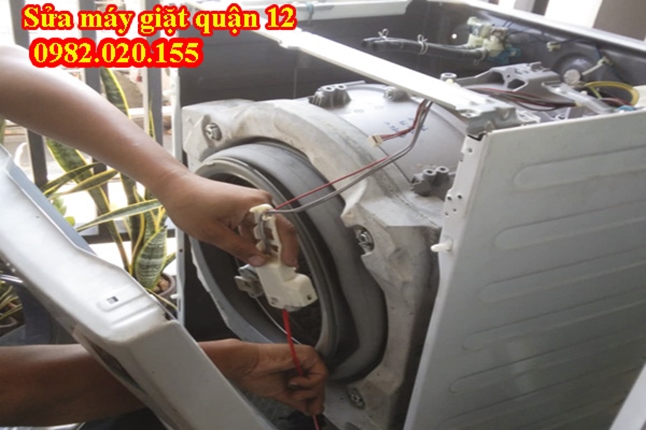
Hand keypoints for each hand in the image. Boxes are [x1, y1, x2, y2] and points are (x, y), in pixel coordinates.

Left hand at [154, 172, 297, 266]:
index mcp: (254, 204)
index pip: (282, 228)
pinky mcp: (245, 207)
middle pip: (278, 230)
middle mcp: (258, 200)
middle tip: (277, 271)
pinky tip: (252, 254)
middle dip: (278, 251)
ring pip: (267, 230)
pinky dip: (255, 241)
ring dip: (266, 248)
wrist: (177, 188)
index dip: (289, 249)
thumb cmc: (190, 203)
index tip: (288, 266)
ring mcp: (252, 203)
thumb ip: (239, 249)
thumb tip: (259, 261)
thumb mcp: (214, 234)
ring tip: (264, 266)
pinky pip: (257, 226)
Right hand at [202, 339, 326, 415]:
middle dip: (314, 398)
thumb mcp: (282, 394)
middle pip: (321, 383)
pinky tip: (293, 382)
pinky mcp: (307, 354)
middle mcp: (303, 362)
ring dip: (308, 391)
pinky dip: (309, 383)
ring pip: (323, 380)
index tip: (311, 410)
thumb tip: (311, 409)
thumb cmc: (257, 375)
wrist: (248, 366)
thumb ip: (298, 401)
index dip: (315, 399)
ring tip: (293, 390)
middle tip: (305, 405)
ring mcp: (306, 357)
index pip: (315, 385)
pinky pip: (321, 373)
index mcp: (296, 370)